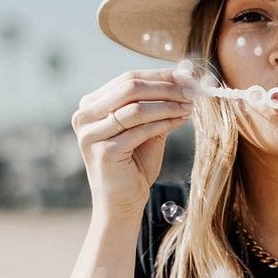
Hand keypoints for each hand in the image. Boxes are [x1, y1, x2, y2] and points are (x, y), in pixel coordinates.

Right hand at [71, 67, 196, 222]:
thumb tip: (185, 77)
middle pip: (130, 87)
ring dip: (168, 104)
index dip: (160, 75)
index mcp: (91, 105)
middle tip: (192, 90)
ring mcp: (91, 134)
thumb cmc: (134, 165)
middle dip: (166, 86)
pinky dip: (164, 122)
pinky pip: (140, 129)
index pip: (128, 78)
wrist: (122, 203)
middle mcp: (84, 116)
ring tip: (190, 106)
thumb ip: (159, 105)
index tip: (187, 75)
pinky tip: (181, 120)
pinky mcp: (104, 151)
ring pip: (136, 108)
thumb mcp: (147, 129)